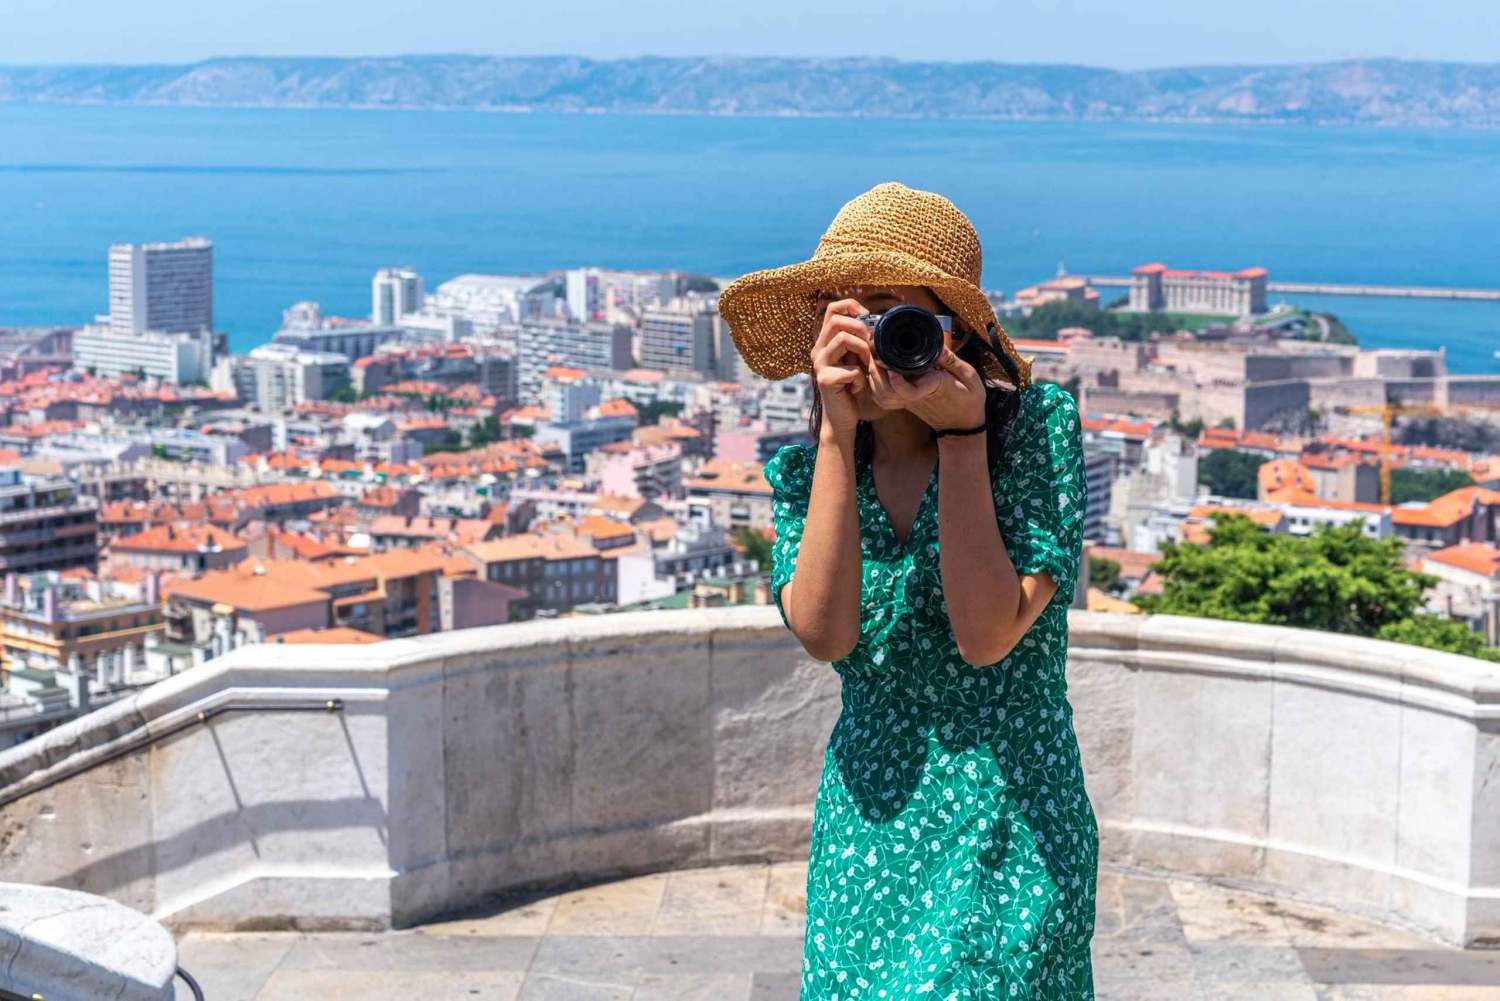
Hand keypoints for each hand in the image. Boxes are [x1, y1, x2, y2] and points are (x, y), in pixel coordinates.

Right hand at [810, 299, 873, 442]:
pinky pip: (851, 369)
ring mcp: (819, 364)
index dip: (850, 306)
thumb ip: (858, 341)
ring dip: (863, 351)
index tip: (866, 317)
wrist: (841, 416)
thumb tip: (873, 323)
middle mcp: (818, 350)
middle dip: (860, 329)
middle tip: (870, 345)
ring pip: (843, 339)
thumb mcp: (855, 359)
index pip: (831, 309)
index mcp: (824, 342)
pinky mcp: (825, 380)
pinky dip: (861, 379)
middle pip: (836, 321)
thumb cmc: (850, 386)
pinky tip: (857, 387)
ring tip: (866, 366)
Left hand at [868, 346, 986, 431]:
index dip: (896, 381)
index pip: (908, 390)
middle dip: (876, 372)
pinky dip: (875, 386)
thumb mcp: (969, 376)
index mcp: (931, 387)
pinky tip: (876, 372)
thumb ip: (952, 361)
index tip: (892, 368)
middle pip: (886, 391)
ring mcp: (908, 401)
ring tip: (873, 357)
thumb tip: (937, 346)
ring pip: (881, 396)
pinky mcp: (904, 403)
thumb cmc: (968, 399)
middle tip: (873, 351)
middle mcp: (915, 396)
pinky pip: (883, 399)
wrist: (963, 424)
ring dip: (874, 378)